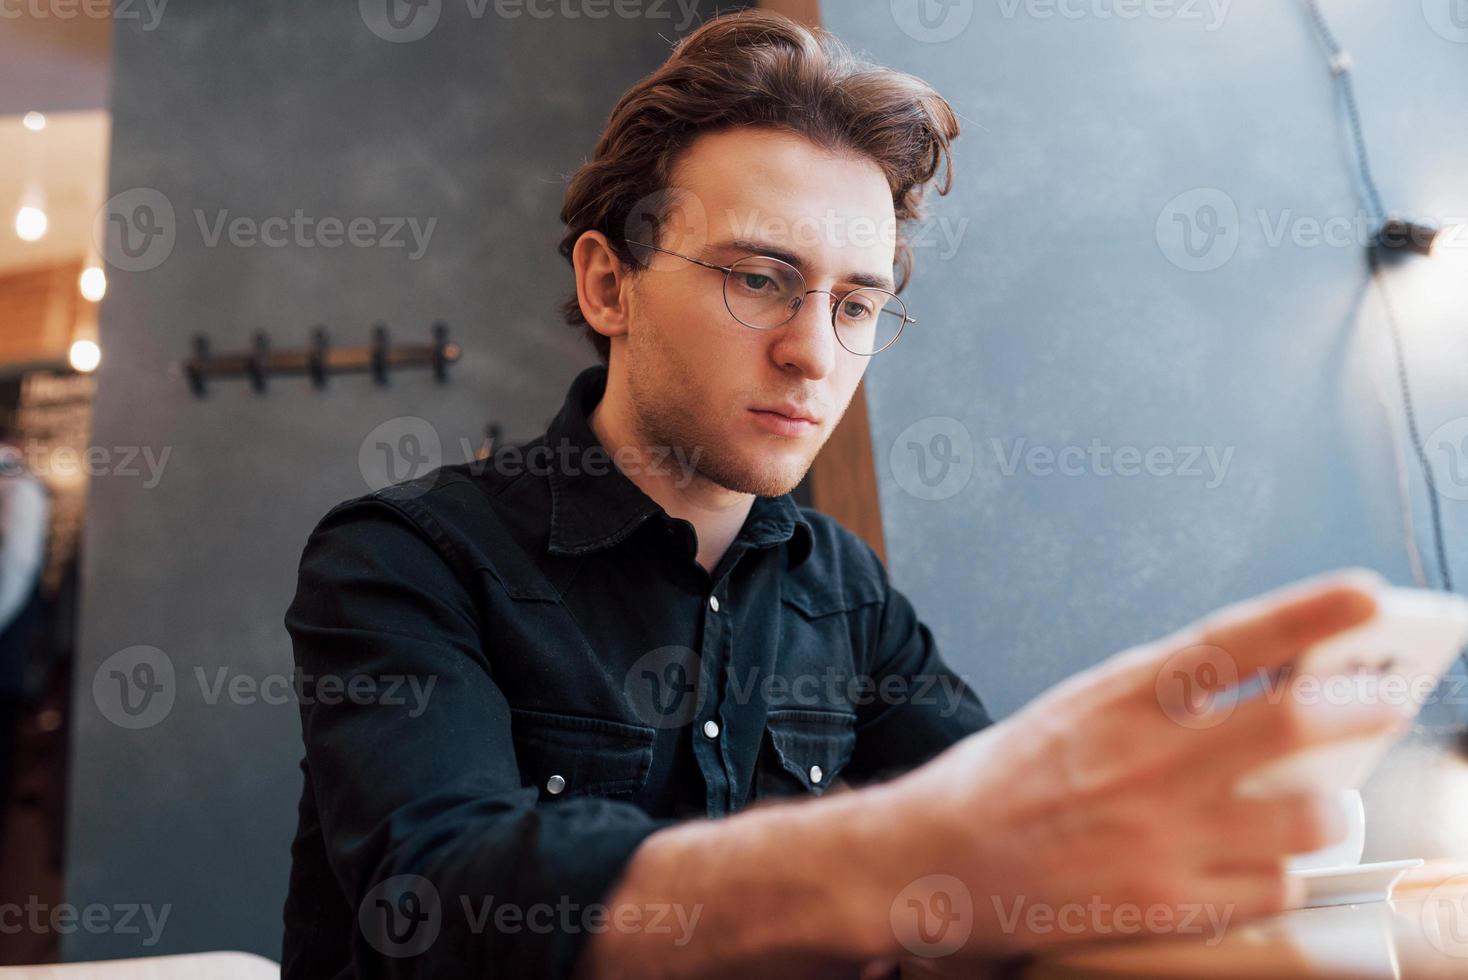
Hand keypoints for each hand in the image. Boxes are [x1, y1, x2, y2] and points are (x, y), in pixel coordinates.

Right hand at [883, 568, 1408, 957]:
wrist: (937, 857)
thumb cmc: (1005, 779)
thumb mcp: (1078, 708)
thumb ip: (1162, 694)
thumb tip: (1259, 678)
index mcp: (1118, 699)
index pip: (1231, 640)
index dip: (1307, 611)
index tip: (1363, 592)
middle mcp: (1147, 762)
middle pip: (1292, 723)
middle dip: (1359, 705)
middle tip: (1383, 697)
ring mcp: (1162, 836)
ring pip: (1306, 816)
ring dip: (1326, 804)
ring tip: (1319, 800)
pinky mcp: (1166, 903)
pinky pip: (1273, 887)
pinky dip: (1281, 871)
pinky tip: (1261, 859)